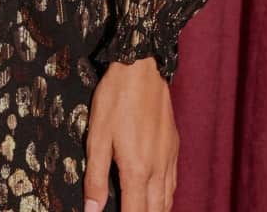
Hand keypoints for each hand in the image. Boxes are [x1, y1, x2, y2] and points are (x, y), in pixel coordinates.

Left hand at [83, 58, 178, 211]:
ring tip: (142, 211)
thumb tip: (91, 210)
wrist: (142, 69)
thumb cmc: (115, 99)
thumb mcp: (97, 136)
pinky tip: (158, 196)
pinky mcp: (175, 148)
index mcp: (137, 170)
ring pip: (168, 201)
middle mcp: (158, 170)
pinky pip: (174, 183)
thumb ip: (95, 176)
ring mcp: (170, 159)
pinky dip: (166, 198)